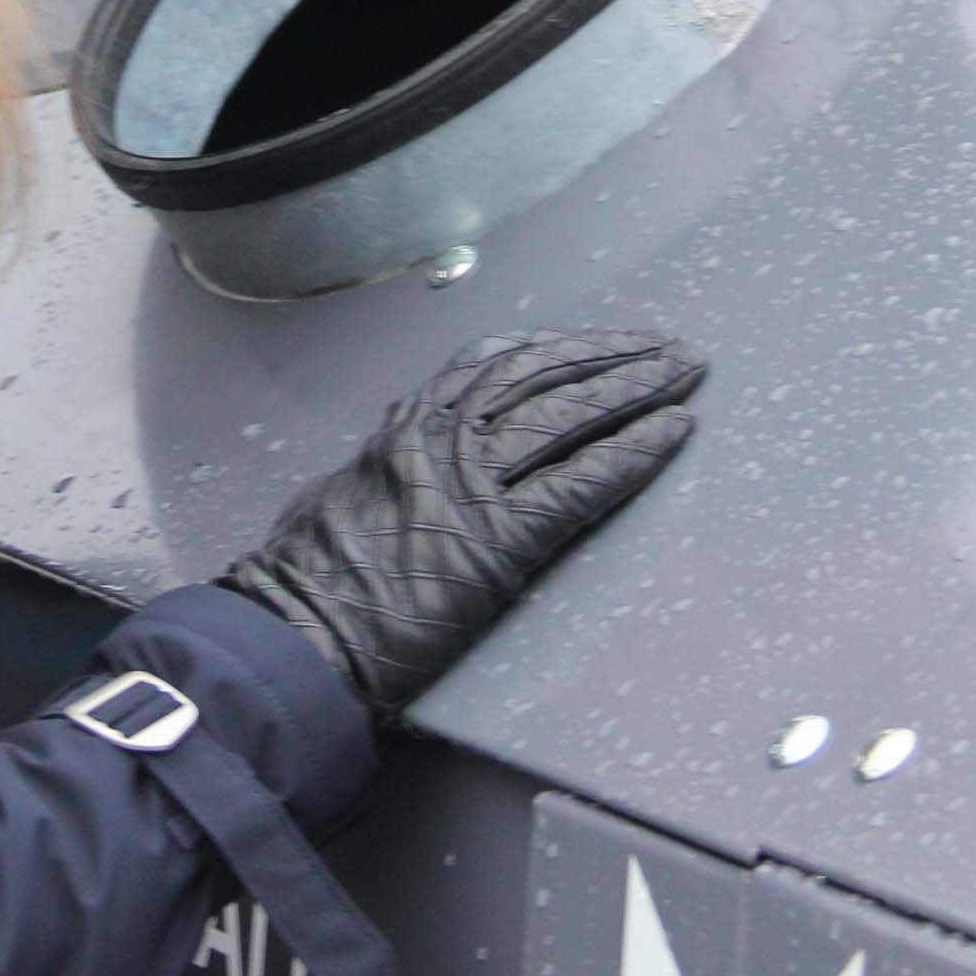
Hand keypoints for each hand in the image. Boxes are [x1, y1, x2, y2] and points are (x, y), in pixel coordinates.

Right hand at [219, 330, 703, 715]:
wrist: (292, 633)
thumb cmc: (306, 582)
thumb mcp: (342, 497)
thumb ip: (389, 470)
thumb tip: (406, 463)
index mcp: (405, 429)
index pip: (497, 364)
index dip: (560, 347)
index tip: (599, 341)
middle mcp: (441, 440)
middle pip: (546, 375)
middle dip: (614, 358)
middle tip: (668, 349)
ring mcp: (471, 486)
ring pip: (570, 415)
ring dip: (637, 389)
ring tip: (683, 376)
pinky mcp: (499, 540)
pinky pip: (582, 482)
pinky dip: (633, 453)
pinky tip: (672, 434)